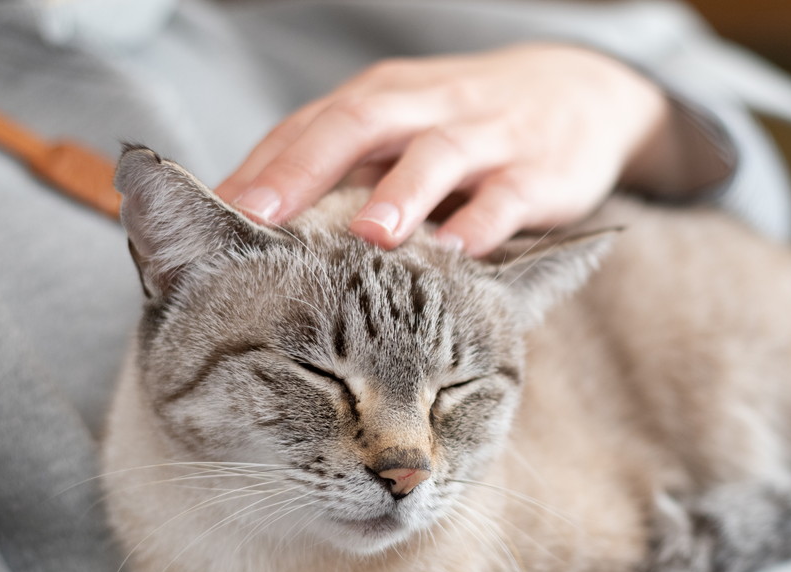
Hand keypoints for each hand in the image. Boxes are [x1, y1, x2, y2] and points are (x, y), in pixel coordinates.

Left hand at [215, 43, 725, 255]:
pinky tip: (456, 256)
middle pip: (357, 125)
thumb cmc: (465, 129)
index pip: (308, 124)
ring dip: (399, 194)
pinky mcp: (539, 172)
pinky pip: (507, 199)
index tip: (207, 215)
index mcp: (380, 99)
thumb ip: (340, 173)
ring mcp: (484, 137)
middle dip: (304, 171)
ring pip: (435, 157)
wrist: (582, 95)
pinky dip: (482, 225)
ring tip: (365, 238)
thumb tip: (246, 231)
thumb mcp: (400, 134)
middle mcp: (425, 108)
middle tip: (257, 218)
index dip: (259, 166)